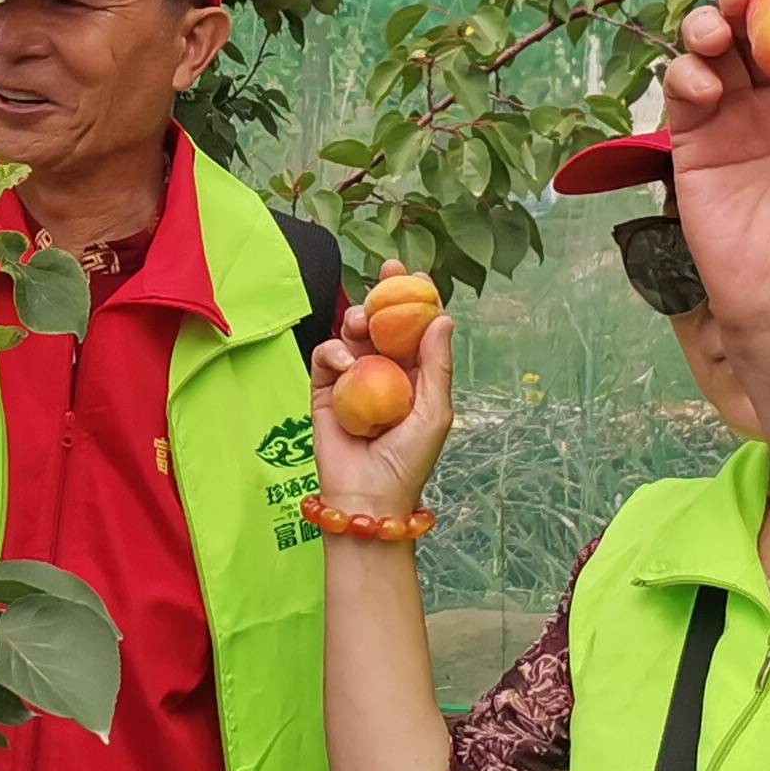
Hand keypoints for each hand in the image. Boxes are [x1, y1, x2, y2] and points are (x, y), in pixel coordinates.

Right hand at [308, 262, 451, 513]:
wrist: (368, 497)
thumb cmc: (408, 460)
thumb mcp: (434, 411)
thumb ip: (436, 364)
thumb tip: (444, 317)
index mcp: (415, 376)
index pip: (415, 330)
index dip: (415, 299)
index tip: (415, 274)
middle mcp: (384, 373)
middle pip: (382, 324)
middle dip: (383, 295)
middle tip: (386, 273)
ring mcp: (353, 380)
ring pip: (351, 334)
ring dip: (357, 319)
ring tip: (361, 324)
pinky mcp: (325, 390)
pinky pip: (326, 357)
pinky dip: (334, 351)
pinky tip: (345, 361)